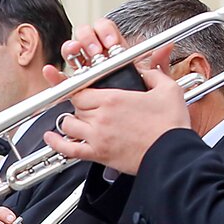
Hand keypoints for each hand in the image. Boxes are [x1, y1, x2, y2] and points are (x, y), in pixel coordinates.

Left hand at [37, 21, 185, 175]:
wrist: (172, 154)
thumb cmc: (171, 125)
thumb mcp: (167, 89)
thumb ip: (152, 73)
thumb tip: (144, 68)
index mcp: (114, 98)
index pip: (82, 89)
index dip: (81, 89)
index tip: (82, 89)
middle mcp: (101, 116)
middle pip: (75, 106)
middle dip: (80, 105)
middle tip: (88, 106)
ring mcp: (97, 137)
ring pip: (68, 125)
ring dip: (69, 122)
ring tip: (76, 121)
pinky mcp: (98, 155)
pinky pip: (69, 149)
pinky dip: (56, 143)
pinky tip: (51, 138)